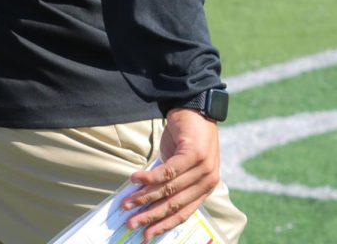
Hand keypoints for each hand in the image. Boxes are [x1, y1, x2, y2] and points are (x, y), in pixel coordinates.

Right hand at [124, 109, 219, 240]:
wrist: (194, 106)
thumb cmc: (185, 136)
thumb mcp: (179, 163)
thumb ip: (169, 184)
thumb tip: (145, 203)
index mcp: (206, 186)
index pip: (183, 213)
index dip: (163, 225)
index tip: (146, 235)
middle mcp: (208, 180)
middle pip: (175, 204)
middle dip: (150, 216)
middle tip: (131, 223)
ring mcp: (203, 167)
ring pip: (169, 189)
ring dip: (144, 197)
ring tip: (127, 202)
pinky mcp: (194, 154)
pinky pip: (167, 172)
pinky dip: (148, 178)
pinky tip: (134, 179)